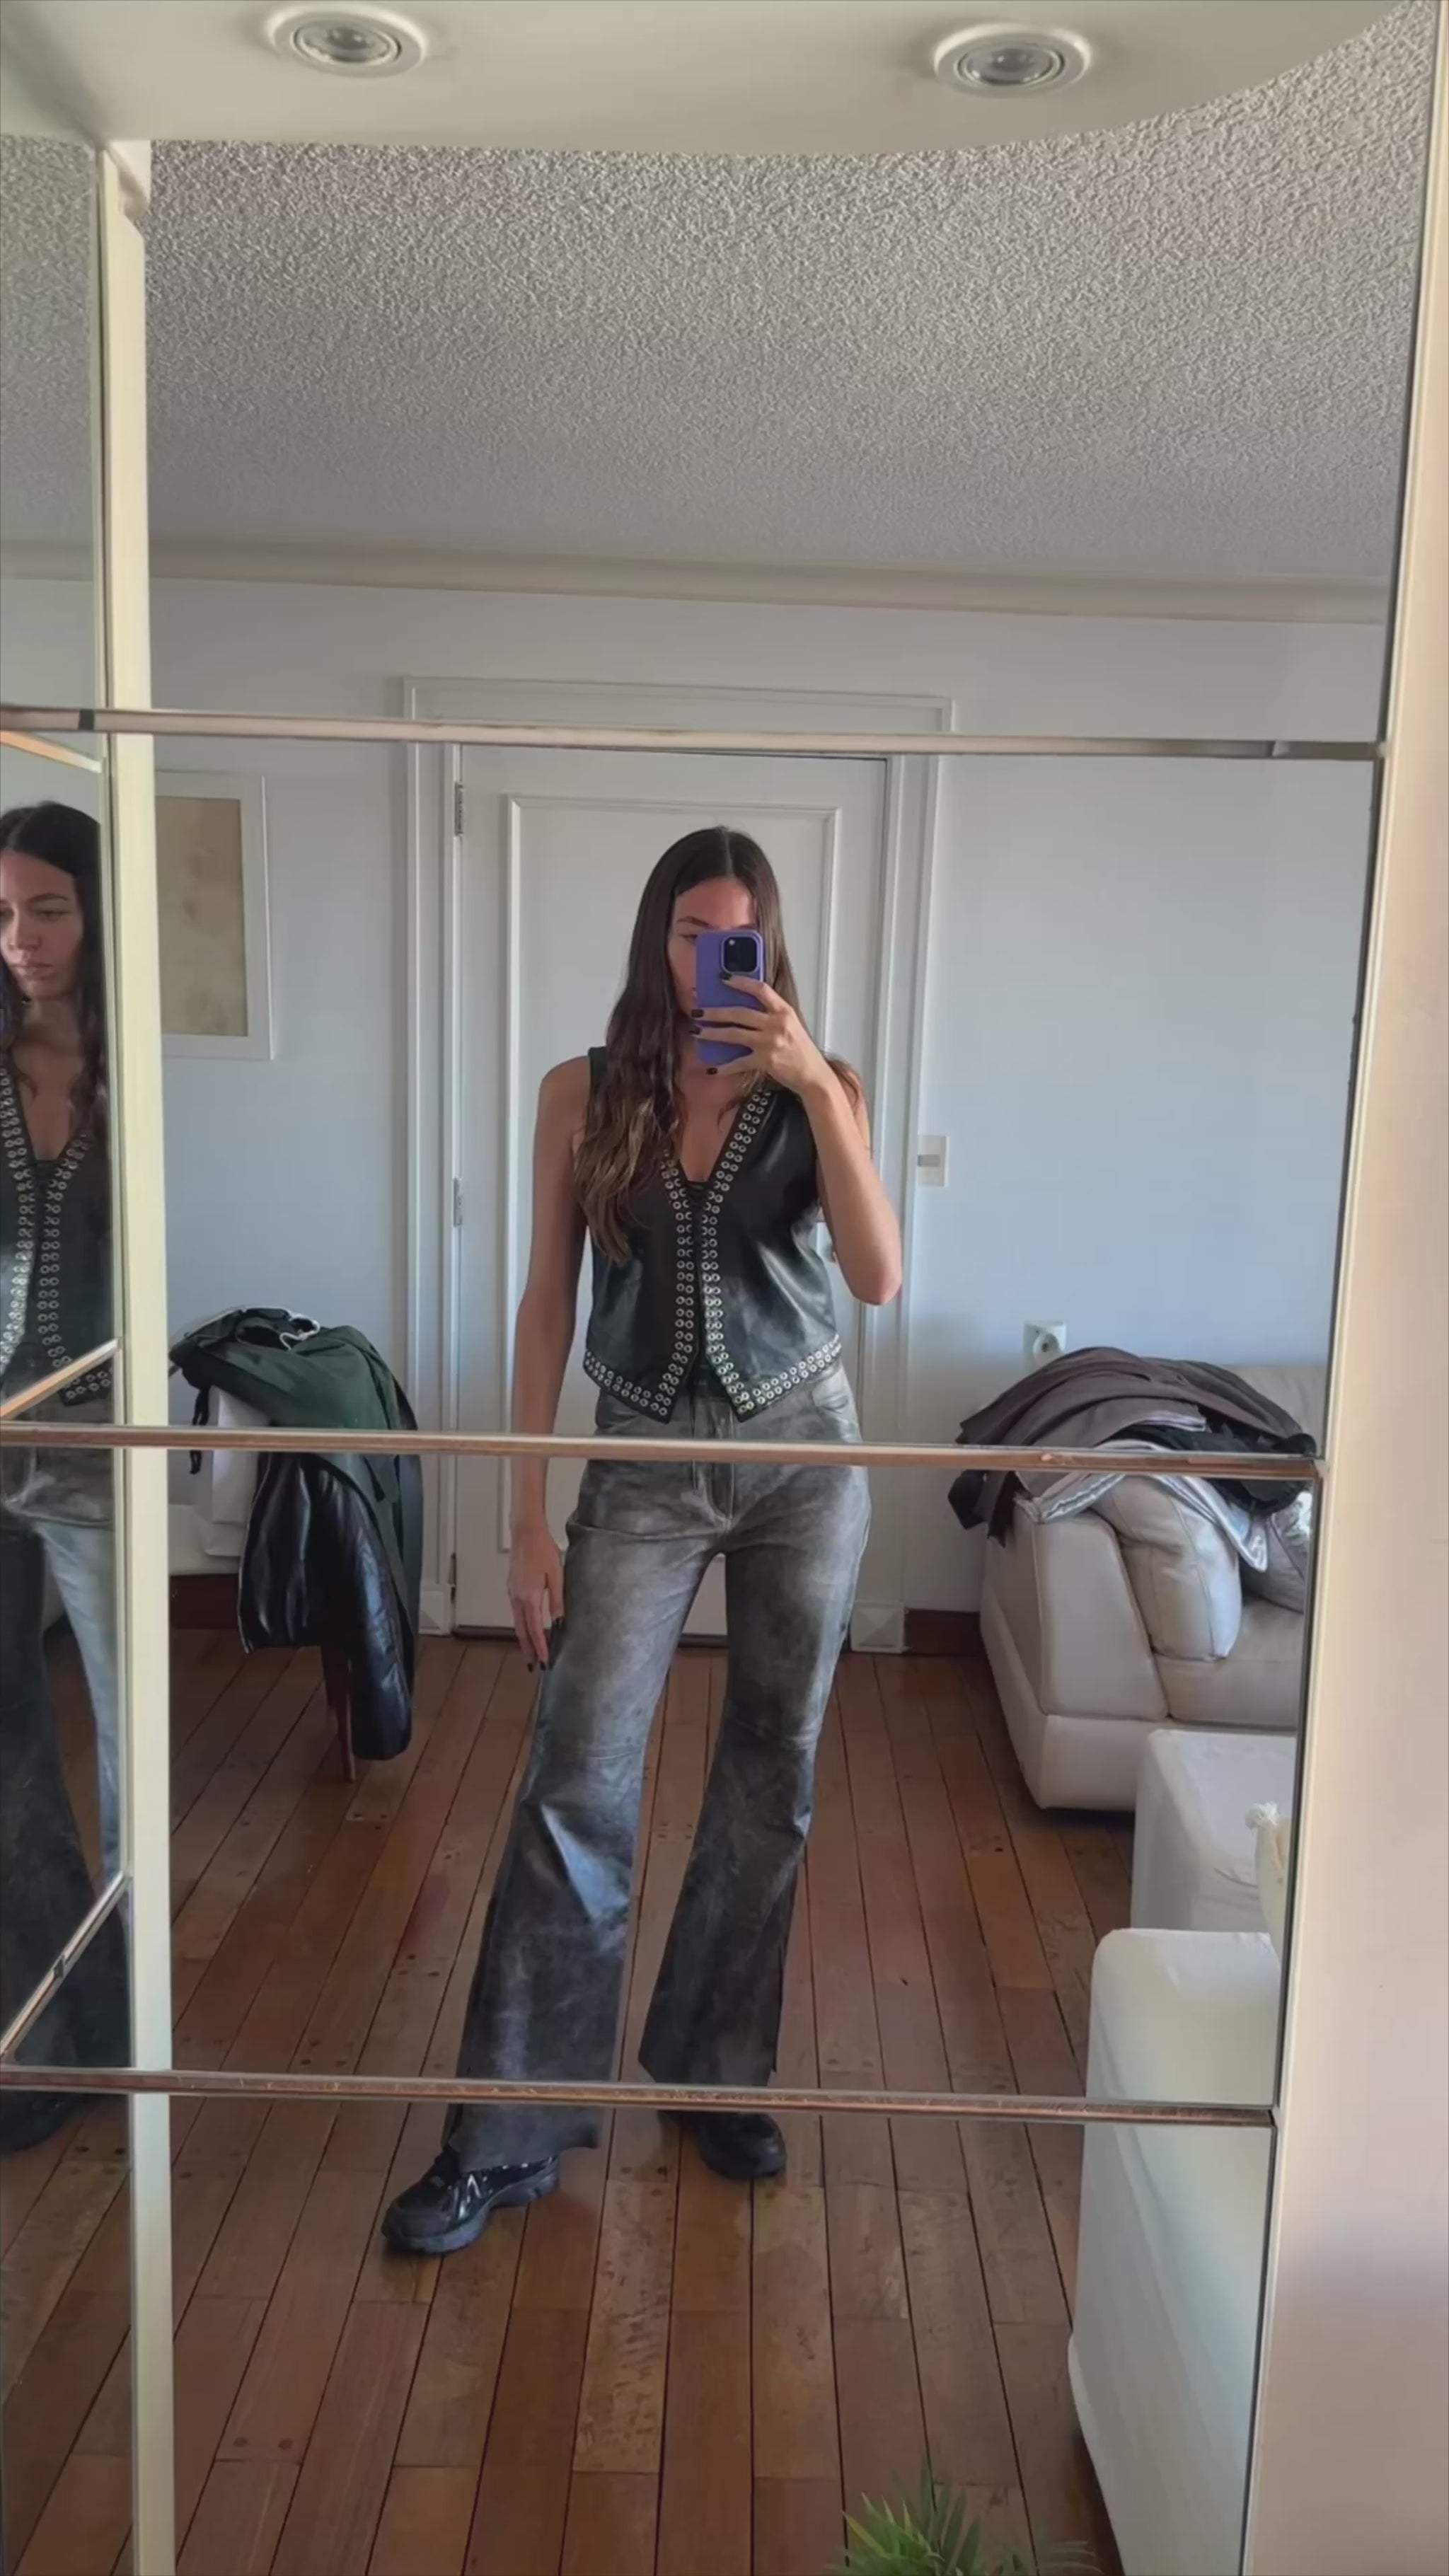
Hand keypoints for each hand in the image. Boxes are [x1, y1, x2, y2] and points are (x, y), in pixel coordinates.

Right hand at [508, 1518, 563, 1667]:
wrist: (525, 1533)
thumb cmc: (542, 1550)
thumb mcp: (556, 1575)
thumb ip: (557, 1600)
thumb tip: (559, 1621)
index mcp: (529, 1597)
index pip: (534, 1629)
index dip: (539, 1647)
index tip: (544, 1661)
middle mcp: (517, 1598)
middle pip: (522, 1631)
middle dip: (528, 1649)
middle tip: (533, 1666)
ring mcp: (512, 1594)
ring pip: (517, 1623)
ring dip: (523, 1639)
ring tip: (530, 1653)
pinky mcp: (511, 1589)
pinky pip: (515, 1613)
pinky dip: (520, 1626)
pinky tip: (526, 1629)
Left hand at [694, 977, 829, 1095]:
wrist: (813, 1075)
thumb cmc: (801, 1050)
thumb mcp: (790, 1025)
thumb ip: (771, 1015)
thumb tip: (742, 1009)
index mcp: (784, 1011)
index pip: (760, 989)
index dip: (740, 982)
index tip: (722, 978)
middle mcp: (776, 1024)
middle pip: (739, 1013)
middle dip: (714, 1011)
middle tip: (697, 1010)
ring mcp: (770, 1042)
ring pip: (734, 1034)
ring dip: (712, 1033)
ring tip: (697, 1031)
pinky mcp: (765, 1061)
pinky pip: (738, 1062)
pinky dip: (724, 1066)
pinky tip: (712, 1067)